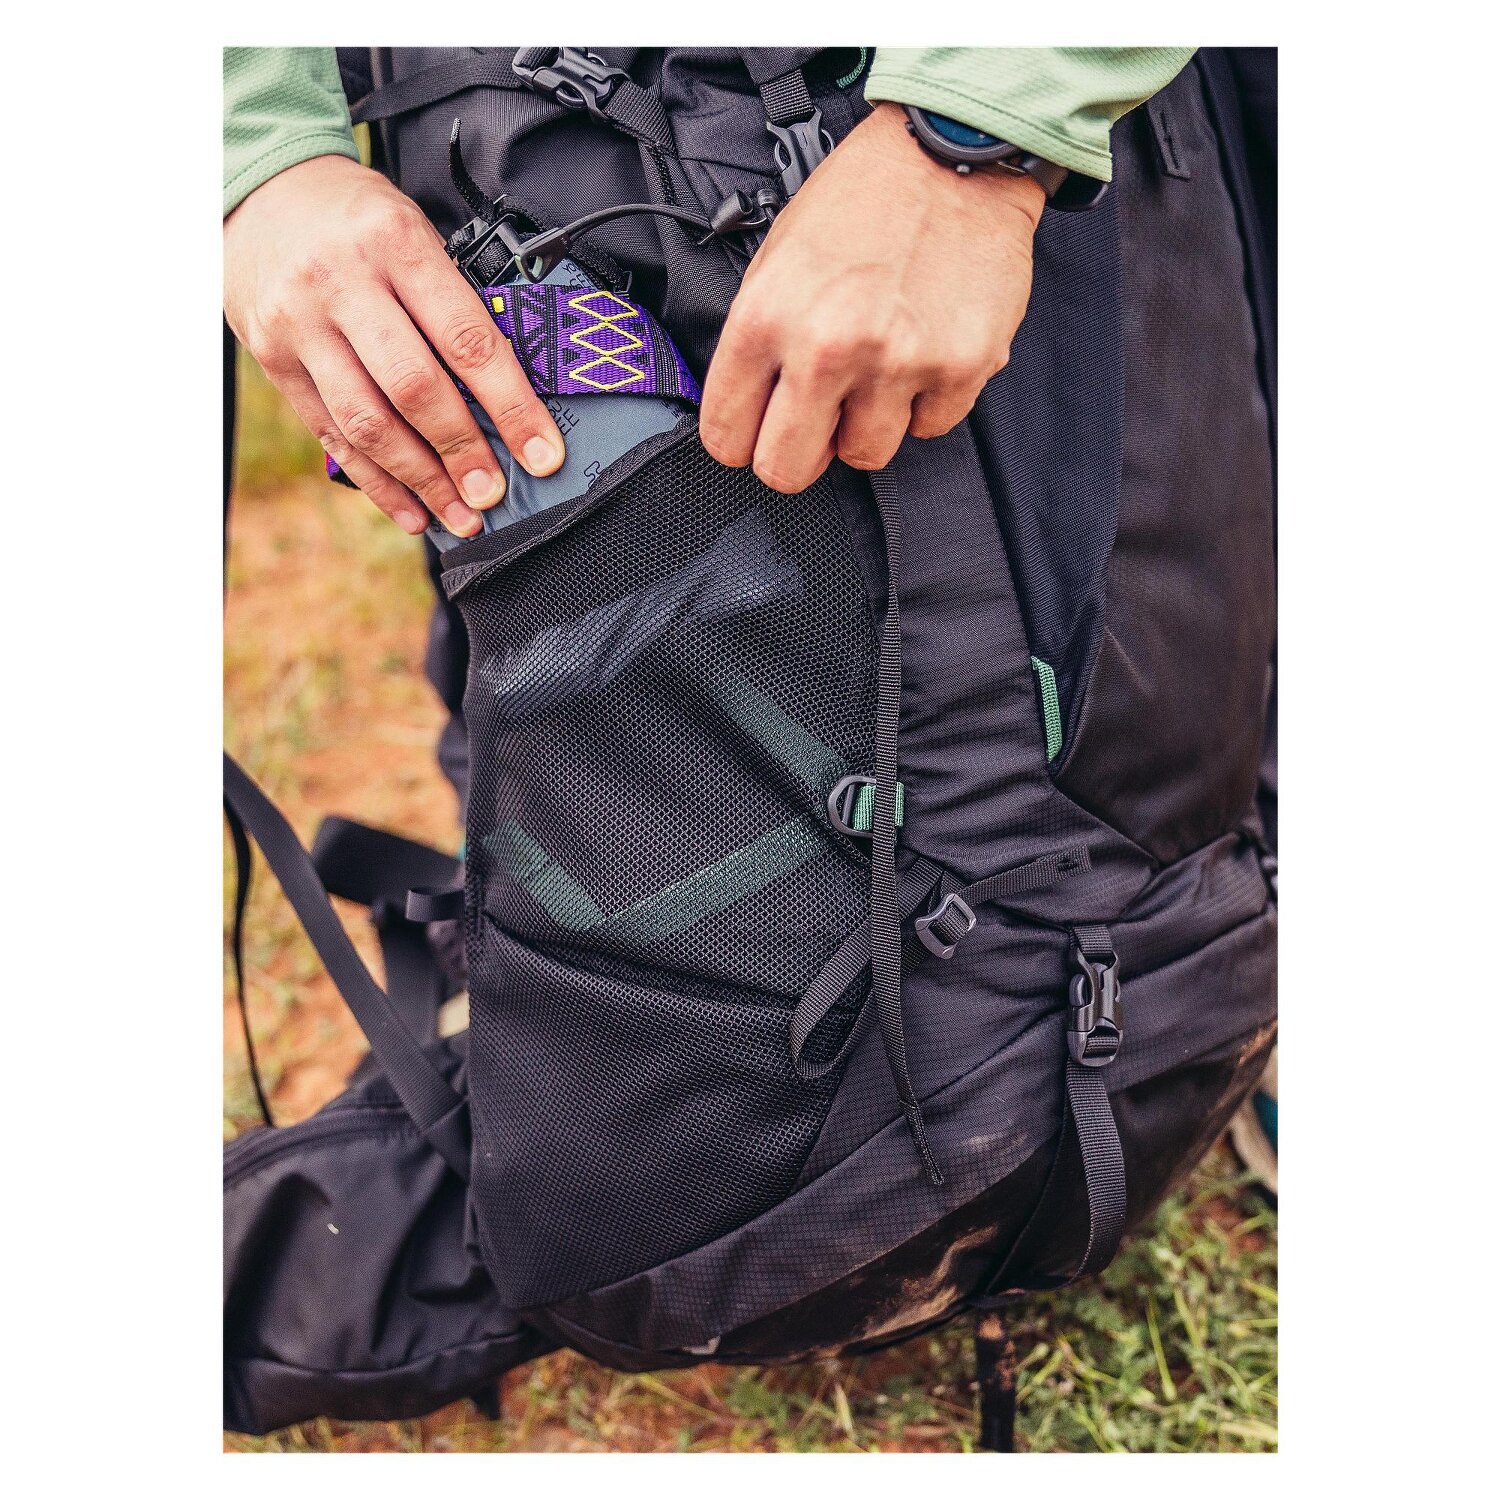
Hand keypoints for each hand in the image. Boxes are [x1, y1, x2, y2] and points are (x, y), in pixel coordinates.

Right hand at [224, 155, 565, 536]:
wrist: (261, 191)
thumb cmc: (360, 219)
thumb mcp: (413, 230)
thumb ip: (453, 300)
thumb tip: (513, 396)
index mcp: (396, 243)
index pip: (466, 339)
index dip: (510, 406)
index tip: (542, 453)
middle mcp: (341, 282)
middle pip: (413, 387)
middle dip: (462, 452)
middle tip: (495, 495)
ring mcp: (300, 324)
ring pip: (367, 422)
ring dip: (421, 480)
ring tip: (462, 517)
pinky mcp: (274, 359)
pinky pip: (331, 434)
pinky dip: (376, 481)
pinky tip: (412, 511)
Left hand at [700, 102, 1044, 492]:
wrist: (950, 154)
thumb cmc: (861, 201)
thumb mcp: (777, 257)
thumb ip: (759, 340)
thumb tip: (748, 411)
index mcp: (766, 318)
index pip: (726, 436)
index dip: (740, 442)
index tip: (755, 435)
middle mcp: (828, 347)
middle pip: (788, 470)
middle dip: (796, 457)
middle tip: (813, 428)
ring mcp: (897, 362)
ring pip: (864, 456)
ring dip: (866, 425)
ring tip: (877, 371)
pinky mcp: (959, 368)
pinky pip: (929, 428)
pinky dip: (925, 403)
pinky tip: (922, 353)